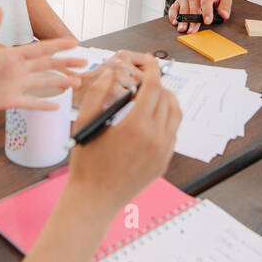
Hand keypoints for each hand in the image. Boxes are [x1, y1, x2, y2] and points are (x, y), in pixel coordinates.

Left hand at [0, 8, 85, 118]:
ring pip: (43, 84)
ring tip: (77, 83)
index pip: (40, 49)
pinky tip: (55, 108)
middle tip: (85, 62)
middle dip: (66, 63)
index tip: (74, 41)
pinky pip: (30, 103)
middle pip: (47, 65)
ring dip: (60, 83)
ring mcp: (13, 86)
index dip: (58, 46)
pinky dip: (43, 105)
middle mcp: (15, 70)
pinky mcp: (8, 102)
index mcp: (10, 56)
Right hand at [67, 60, 181, 213]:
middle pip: (167, 99)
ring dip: (166, 100)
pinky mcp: (163, 163)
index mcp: (136, 127)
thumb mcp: (86, 124)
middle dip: (157, 84)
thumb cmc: (86, 164)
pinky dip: (167, 119)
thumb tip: (110, 73)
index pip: (153, 87)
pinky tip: (151, 118)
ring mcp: (163, 152)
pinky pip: (173, 133)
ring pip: (175, 115)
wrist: (94, 200)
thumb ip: (97, 94)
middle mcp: (155, 139)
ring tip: (152, 95)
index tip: (150, 60)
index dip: (152, 69)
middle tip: (145, 79)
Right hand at [168, 0, 231, 33]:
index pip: (206, 3)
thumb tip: (224, 15)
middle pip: (193, 9)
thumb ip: (226, 6)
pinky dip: (173, 15)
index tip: (207, 21)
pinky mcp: (178, 1)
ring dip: (182, 20)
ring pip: (183, 10)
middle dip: (192, 21)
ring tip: (182, 29)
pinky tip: (175, 22)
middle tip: (192, 31)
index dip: (207, 12)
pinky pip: (173, 8)